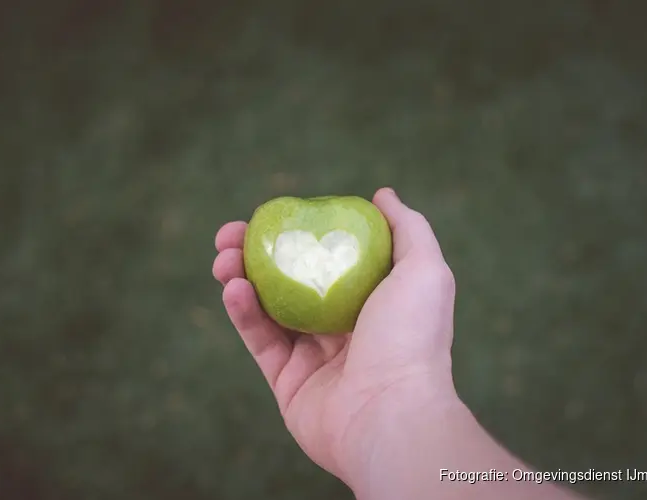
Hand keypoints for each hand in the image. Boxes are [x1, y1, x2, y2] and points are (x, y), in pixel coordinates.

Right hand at [212, 188, 459, 487]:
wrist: (390, 414)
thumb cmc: (410, 337)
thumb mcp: (423, 269)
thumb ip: (407, 228)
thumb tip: (382, 195)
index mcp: (373, 299)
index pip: (328, 257)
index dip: (299, 232)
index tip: (274, 214)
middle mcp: (344, 326)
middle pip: (292, 279)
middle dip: (258, 253)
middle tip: (231, 235)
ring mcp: (314, 356)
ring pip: (269, 308)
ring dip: (241, 278)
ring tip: (223, 257)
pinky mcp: (288, 382)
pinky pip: (261, 341)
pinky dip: (243, 313)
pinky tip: (232, 288)